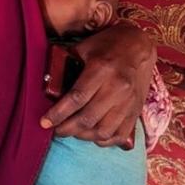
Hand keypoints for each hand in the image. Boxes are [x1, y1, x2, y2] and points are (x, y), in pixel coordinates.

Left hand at [40, 24, 155, 148]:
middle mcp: (117, 88)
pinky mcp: (136, 111)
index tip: (44, 123)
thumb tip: (47, 83)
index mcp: (101, 69)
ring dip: (83, 136)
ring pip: (103, 131)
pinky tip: (92, 134)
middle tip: (56, 130)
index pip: (76, 99)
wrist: (139, 45)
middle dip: (67, 129)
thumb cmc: (108, 44)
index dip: (58, 114)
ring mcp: (128, 102)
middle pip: (87, 119)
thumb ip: (65, 64)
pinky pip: (119, 135)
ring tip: (73, 131)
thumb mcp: (83, 47)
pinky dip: (103, 140)